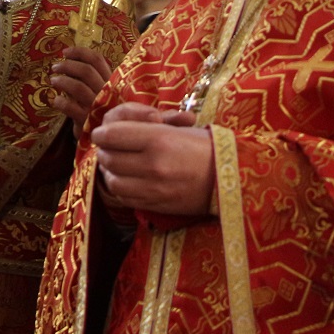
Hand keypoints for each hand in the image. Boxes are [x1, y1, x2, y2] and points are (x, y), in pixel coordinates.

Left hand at [49, 45, 111, 136]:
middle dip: (67, 65)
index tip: (65, 52)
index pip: (98, 60)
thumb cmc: (99, 113)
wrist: (106, 142)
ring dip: (62, 80)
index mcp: (112, 82)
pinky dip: (60, 101)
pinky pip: (69, 107)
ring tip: (53, 80)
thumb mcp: (101, 93)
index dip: (80, 52)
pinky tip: (56, 101)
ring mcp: (97, 108)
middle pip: (86, 70)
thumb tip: (68, 61)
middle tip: (55, 66)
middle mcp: (106, 93)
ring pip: (77, 86)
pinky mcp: (87, 122)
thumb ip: (91, 79)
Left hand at [91, 103, 214, 215]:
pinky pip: (124, 197)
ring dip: (110, 171)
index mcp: (158, 140)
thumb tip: (110, 129)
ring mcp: (154, 189)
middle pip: (108, 158)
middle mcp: (153, 165)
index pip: (111, 135)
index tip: (103, 132)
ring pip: (112, 180)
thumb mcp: (176, 128)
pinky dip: (120, 188)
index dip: (102, 133)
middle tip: (111, 147)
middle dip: (105, 151)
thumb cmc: (205, 147)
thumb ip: (143, 127)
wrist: (232, 179)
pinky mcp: (156, 206)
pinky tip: (128, 180)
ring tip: (119, 164)